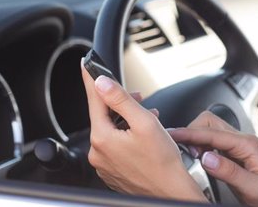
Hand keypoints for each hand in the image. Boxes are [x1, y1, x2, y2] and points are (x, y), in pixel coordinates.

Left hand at [80, 65, 205, 201]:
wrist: (170, 191)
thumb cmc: (162, 162)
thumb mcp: (145, 122)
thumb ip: (121, 99)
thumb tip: (102, 83)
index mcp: (102, 137)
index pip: (94, 99)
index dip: (92, 79)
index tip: (87, 64)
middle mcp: (98, 152)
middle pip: (104, 115)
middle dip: (120, 104)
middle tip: (139, 99)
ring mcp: (103, 164)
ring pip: (110, 131)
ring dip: (126, 121)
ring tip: (147, 121)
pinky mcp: (111, 171)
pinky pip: (114, 146)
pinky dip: (125, 137)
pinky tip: (142, 137)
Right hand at [168, 111, 257, 206]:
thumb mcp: (253, 189)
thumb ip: (229, 172)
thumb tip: (206, 157)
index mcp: (248, 145)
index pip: (213, 132)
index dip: (190, 134)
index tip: (173, 135)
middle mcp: (243, 140)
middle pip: (210, 122)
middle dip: (193, 132)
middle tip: (184, 151)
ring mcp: (238, 145)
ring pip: (210, 128)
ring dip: (196, 138)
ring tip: (189, 155)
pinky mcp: (234, 153)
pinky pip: (213, 140)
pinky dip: (201, 145)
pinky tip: (198, 157)